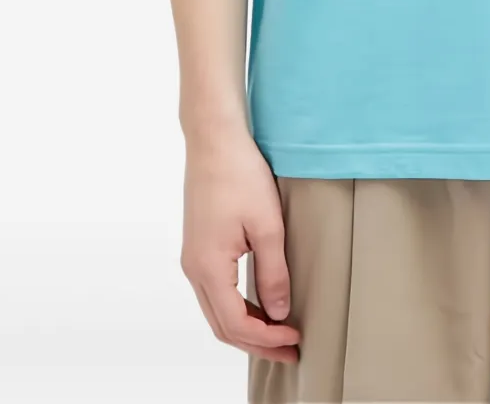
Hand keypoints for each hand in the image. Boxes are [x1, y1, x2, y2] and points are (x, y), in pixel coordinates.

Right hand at [180, 129, 299, 363]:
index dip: (267, 339)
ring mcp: (192, 258)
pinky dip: (236, 308)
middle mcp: (193, 269)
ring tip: (279, 333)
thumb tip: (278, 314)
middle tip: (291, 349)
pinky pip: (214, 292)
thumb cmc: (240, 175)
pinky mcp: (198, 246)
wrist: (214, 140)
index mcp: (208, 268)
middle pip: (222, 325)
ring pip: (216, 311)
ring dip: (246, 327)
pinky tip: (259, 304)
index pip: (236, 324)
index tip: (296, 338)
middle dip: (256, 343)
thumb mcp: (267, 225)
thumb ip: (273, 272)